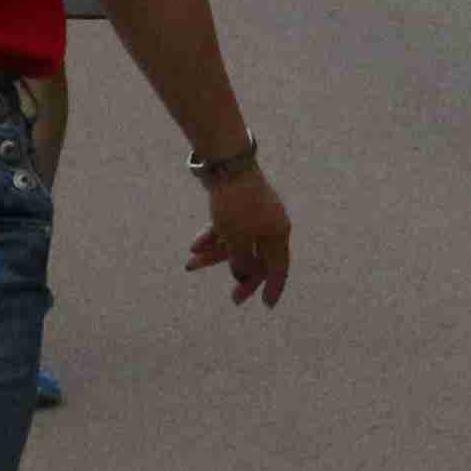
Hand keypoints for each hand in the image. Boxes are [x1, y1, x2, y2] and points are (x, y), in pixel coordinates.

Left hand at [184, 161, 288, 304]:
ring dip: (215, 255)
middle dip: (240, 277)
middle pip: (256, 258)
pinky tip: (193, 245)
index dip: (273, 287)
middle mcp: (270, 225)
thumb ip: (240, 262)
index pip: (279, 267)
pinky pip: (227, 229)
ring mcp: (253, 215)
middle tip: (232, 300)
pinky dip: (212, 238)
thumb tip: (242, 277)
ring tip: (191, 264)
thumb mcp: (237, 239)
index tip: (268, 306)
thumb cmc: (236, 206)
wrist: (225, 164)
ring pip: (237, 243)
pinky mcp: (238, 205)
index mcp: (278, 233)